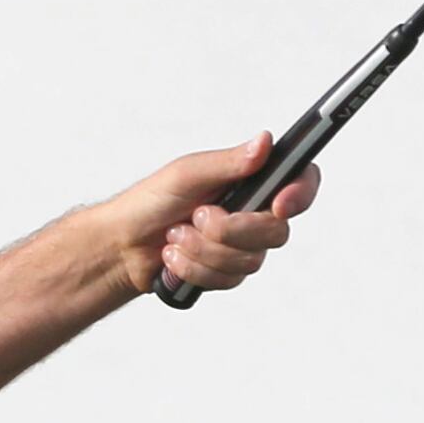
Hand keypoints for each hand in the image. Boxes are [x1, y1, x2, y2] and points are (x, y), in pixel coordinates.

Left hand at [111, 135, 321, 299]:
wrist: (123, 244)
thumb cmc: (150, 202)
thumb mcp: (188, 174)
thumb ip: (229, 162)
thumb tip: (264, 142)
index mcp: (249, 181)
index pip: (299, 182)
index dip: (300, 194)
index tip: (279, 204)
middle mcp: (252, 213)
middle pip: (275, 232)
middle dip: (228, 230)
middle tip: (196, 216)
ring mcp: (242, 245)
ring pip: (249, 261)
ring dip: (204, 250)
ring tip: (177, 236)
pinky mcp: (227, 272)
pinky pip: (229, 280)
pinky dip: (196, 269)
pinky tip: (176, 257)